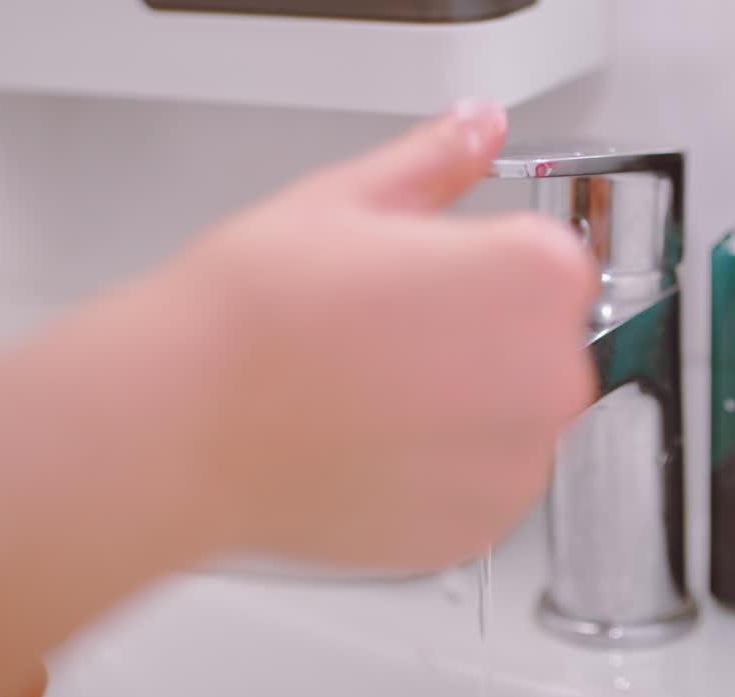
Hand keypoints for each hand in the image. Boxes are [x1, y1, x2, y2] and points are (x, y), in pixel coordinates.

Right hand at [177, 100, 597, 570]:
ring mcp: (518, 465)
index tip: (429, 277)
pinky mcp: (478, 530)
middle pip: (540, 344)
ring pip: (513, 419)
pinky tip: (373, 442)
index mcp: (537, 277)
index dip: (479, 266)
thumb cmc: (257, 314)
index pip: (549, 263)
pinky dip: (442, 471)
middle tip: (390, 334)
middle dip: (481, 336)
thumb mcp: (351, 199)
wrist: (185, 423)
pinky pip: (482, 486)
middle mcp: (549, 377)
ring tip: (372, 390)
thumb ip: (439, 160)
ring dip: (465, 407)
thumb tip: (479, 127)